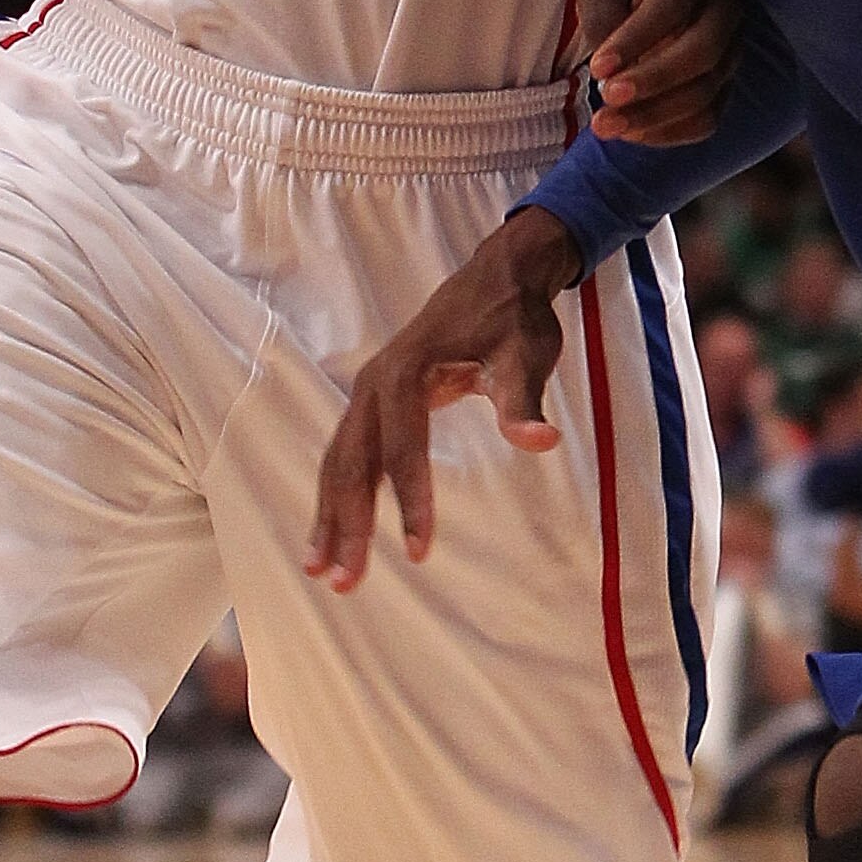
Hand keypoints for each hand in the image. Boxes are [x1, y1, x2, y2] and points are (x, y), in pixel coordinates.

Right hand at [306, 208, 575, 589]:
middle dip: (347, 524)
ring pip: (339, 463)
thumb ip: (524, 400)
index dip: (410, 501)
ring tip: (321, 572)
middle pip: (354, 463)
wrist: (495, 278)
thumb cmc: (513, 319)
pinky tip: (330, 535)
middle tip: (345, 583)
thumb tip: (540, 440)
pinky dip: (333, 496)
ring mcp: (366, 393)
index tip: (418, 552)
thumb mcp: (527, 354)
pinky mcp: (371, 403)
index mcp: (407, 373)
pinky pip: (344, 455)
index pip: (404, 448)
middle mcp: (374, 384)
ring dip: (330, 518)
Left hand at [573, 0, 745, 147]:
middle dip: (652, 82)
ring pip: (706, 92)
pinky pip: (707, 118)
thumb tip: (609, 71)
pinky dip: (670, 133)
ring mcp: (732, 49)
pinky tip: (632, 132)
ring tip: (607, 125)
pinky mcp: (726, 84)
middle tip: (606, 99)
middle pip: (702, 53)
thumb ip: (601, 17)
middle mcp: (724, 8)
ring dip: (655, 116)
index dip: (635, 41)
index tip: (597, 68)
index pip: (671, 8)